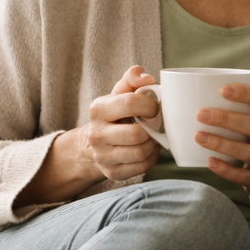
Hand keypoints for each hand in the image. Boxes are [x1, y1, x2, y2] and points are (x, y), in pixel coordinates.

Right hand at [79, 65, 161, 180]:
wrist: (94, 144)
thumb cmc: (114, 115)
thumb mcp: (119, 94)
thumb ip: (132, 80)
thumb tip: (146, 76)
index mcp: (99, 109)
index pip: (130, 103)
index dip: (150, 105)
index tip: (154, 108)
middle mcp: (97, 134)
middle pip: (136, 134)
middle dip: (152, 129)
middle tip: (155, 125)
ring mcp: (103, 156)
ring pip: (140, 152)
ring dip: (153, 145)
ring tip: (153, 137)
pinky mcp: (112, 172)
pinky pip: (141, 167)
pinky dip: (151, 158)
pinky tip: (149, 150)